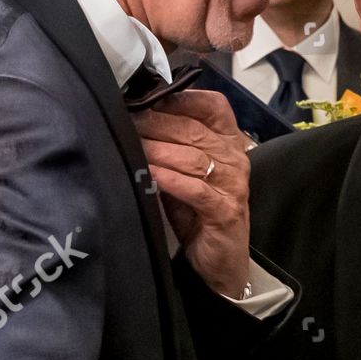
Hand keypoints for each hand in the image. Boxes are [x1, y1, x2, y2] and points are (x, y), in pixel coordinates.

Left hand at [134, 90, 250, 297]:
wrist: (220, 262)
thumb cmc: (198, 213)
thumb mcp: (185, 174)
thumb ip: (172, 146)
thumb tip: (135, 118)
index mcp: (230, 143)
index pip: (212, 106)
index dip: (180, 98)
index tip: (146, 97)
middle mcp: (235, 159)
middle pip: (194, 129)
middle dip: (155, 123)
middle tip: (125, 121)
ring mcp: (233, 185)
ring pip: (192, 158)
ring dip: (157, 150)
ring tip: (130, 145)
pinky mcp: (225, 211)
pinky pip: (195, 189)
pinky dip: (170, 180)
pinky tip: (149, 174)